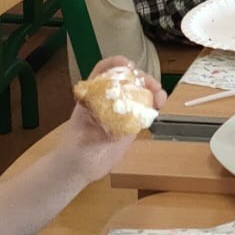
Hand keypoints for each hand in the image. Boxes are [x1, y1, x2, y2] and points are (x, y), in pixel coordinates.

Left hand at [63, 57, 166, 176]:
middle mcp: (107, 101)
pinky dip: (153, 106)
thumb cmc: (73, 153)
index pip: (102, 72)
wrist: (77, 170)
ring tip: (160, 97)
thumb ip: (98, 136)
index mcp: (92, 98)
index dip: (114, 64)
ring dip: (151, 90)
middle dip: (140, 78)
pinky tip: (159, 107)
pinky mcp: (129, 125)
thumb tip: (115, 131)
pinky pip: (143, 110)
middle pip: (125, 80)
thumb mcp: (82, 143)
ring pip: (138, 93)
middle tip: (151, 86)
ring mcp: (119, 113)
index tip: (128, 65)